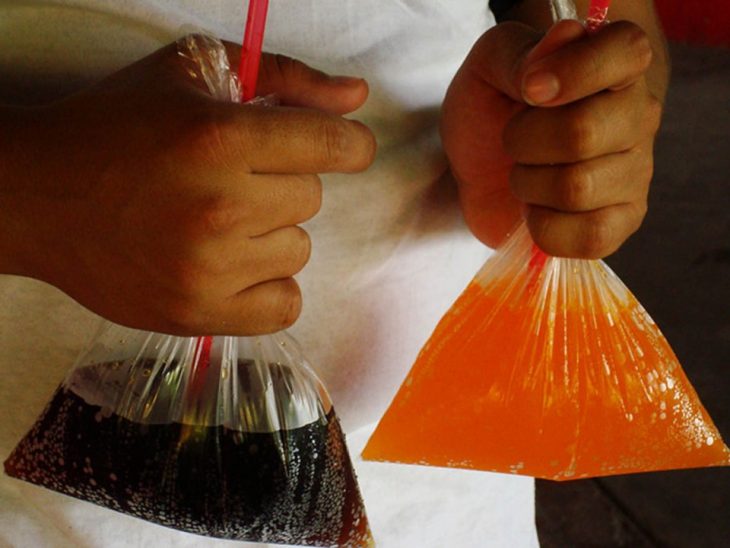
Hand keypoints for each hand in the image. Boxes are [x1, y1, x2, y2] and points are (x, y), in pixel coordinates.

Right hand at [2, 41, 374, 334]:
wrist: (39, 198)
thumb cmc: (117, 126)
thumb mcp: (192, 73)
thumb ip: (286, 78)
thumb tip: (357, 98)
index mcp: (219, 137)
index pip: (331, 145)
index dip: (348, 145)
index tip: (345, 149)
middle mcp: (219, 205)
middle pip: (310, 198)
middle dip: (281, 182)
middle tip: (231, 179)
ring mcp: (209, 268)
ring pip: (298, 250)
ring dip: (271, 234)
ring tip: (218, 222)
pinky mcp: (197, 314)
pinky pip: (285, 305)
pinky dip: (270, 286)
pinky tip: (237, 265)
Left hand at [441, 19, 661, 257]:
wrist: (481, 166)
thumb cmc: (491, 109)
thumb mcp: (489, 67)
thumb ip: (521, 52)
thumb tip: (565, 39)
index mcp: (615, 65)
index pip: (627, 51)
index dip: (573, 72)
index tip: (528, 90)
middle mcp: (637, 117)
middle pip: (582, 133)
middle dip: (523, 141)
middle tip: (514, 140)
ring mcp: (634, 174)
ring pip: (576, 189)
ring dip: (528, 185)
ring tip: (526, 174)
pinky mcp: (621, 223)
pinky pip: (589, 236)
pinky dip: (544, 228)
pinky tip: (538, 210)